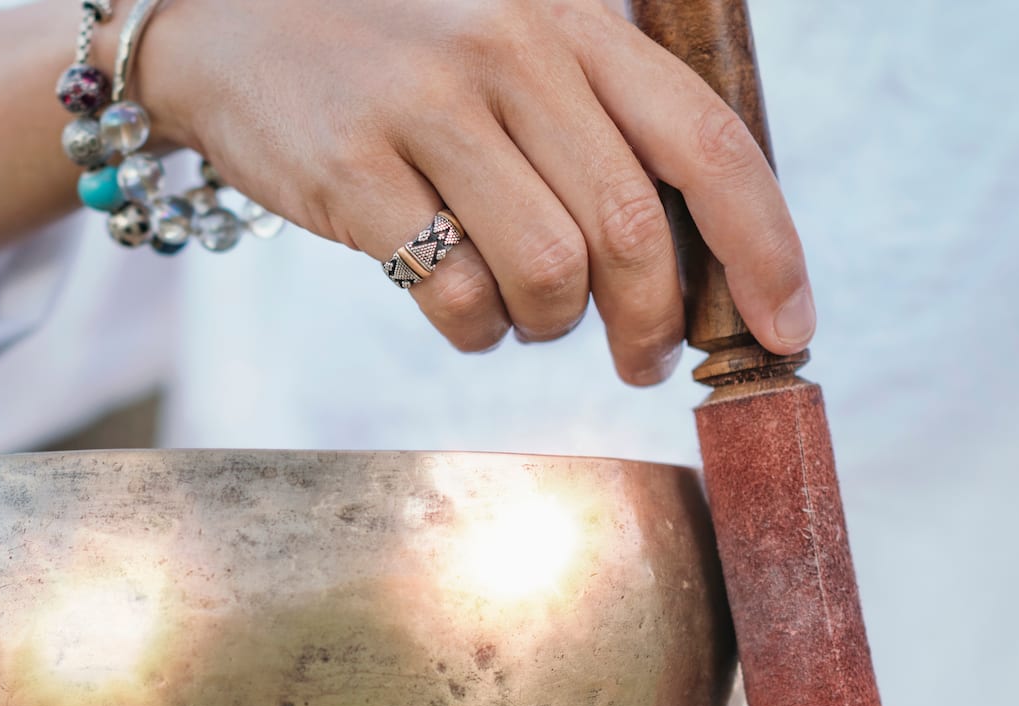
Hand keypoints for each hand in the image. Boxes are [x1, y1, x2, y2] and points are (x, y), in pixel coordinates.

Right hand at [139, 0, 813, 380]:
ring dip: (552, 326)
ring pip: (550, 273)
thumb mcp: (514, 46)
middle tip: (641, 358)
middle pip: (634, 229)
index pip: (707, 143)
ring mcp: (428, 107)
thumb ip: (600, 121)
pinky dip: (475, 331)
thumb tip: (707, 259)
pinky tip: (461, 309)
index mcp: (572, 22)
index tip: (787, 330)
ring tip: (524, 314)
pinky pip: (454, 296)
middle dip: (655, 322)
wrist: (230, 22)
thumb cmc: (398, 56)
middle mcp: (510, 51)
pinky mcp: (354, 169)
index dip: (765, 250)